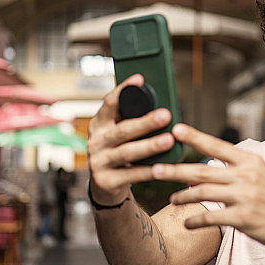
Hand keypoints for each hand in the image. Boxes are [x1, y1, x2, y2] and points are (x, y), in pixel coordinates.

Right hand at [87, 74, 175, 204]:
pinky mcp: (106, 181)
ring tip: (168, 140)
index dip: (123, 90)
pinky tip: (164, 167)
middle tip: (165, 115)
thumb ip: (131, 119)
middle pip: (122, 129)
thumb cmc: (119, 151)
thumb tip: (161, 103)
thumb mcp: (119, 134)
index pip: (109, 102)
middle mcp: (96, 140)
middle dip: (145, 122)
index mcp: (99, 123)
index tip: (139, 79)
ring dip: (149, 146)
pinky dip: (149, 171)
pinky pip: (132, 175)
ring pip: (127, 152)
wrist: (105, 185)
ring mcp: (99, 161)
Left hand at [152, 123, 264, 249]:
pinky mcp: (243, 217)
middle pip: (203, 170)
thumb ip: (233, 169)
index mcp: (250, 161)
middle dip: (176, 170)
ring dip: (183, 196)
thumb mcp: (260, 175)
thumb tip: (201, 167)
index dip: (195, 137)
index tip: (175, 129)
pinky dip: (195, 220)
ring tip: (172, 199)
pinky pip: (211, 217)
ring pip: (203, 192)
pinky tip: (186, 223)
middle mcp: (246, 175)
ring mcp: (245, 197)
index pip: (217, 145)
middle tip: (156, 169)